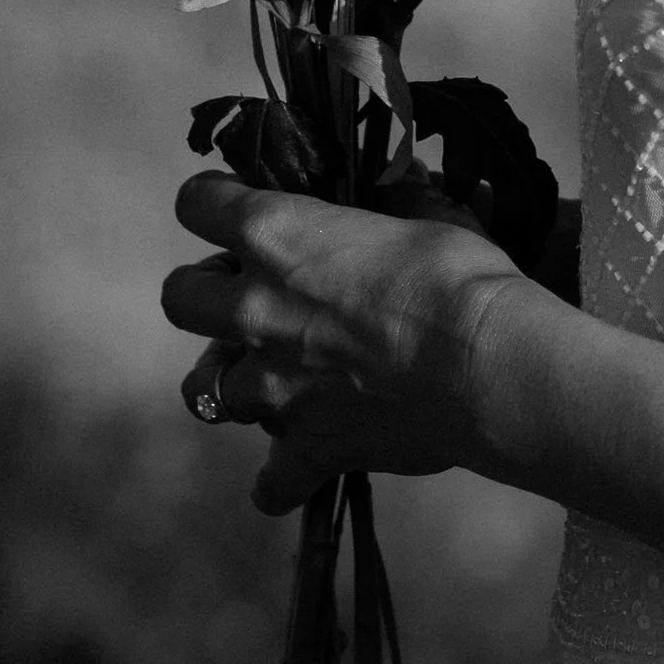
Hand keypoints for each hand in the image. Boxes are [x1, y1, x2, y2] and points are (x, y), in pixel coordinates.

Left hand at [162, 171, 517, 514]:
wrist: (484, 363)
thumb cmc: (459, 276)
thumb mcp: (431, 215)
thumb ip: (401, 201)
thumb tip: (406, 181)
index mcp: (276, 235)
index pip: (198, 203)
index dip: (213, 201)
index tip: (234, 204)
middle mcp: (254, 308)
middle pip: (178, 297)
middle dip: (203, 293)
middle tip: (246, 295)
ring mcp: (270, 385)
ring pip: (205, 391)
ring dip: (233, 381)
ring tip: (268, 379)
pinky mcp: (305, 446)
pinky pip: (270, 483)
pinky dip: (281, 478)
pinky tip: (300, 469)